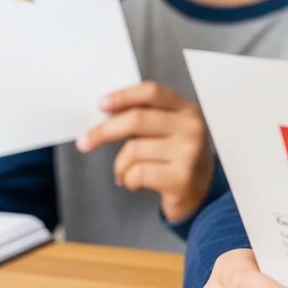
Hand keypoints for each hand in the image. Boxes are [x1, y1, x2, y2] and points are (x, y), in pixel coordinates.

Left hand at [77, 81, 214, 220]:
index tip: (100, 104)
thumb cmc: (177, 159)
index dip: (124, 96)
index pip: (152, 92)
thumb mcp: (169, 131)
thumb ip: (146, 118)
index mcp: (187, 109)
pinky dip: (128, 180)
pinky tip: (135, 184)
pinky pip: (138, 173)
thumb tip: (105, 113)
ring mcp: (189, 152)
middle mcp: (192, 127)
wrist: (203, 195)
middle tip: (84, 142)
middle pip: (137, 120)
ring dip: (120, 166)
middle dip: (104, 131)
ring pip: (133, 150)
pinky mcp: (182, 177)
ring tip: (125, 174)